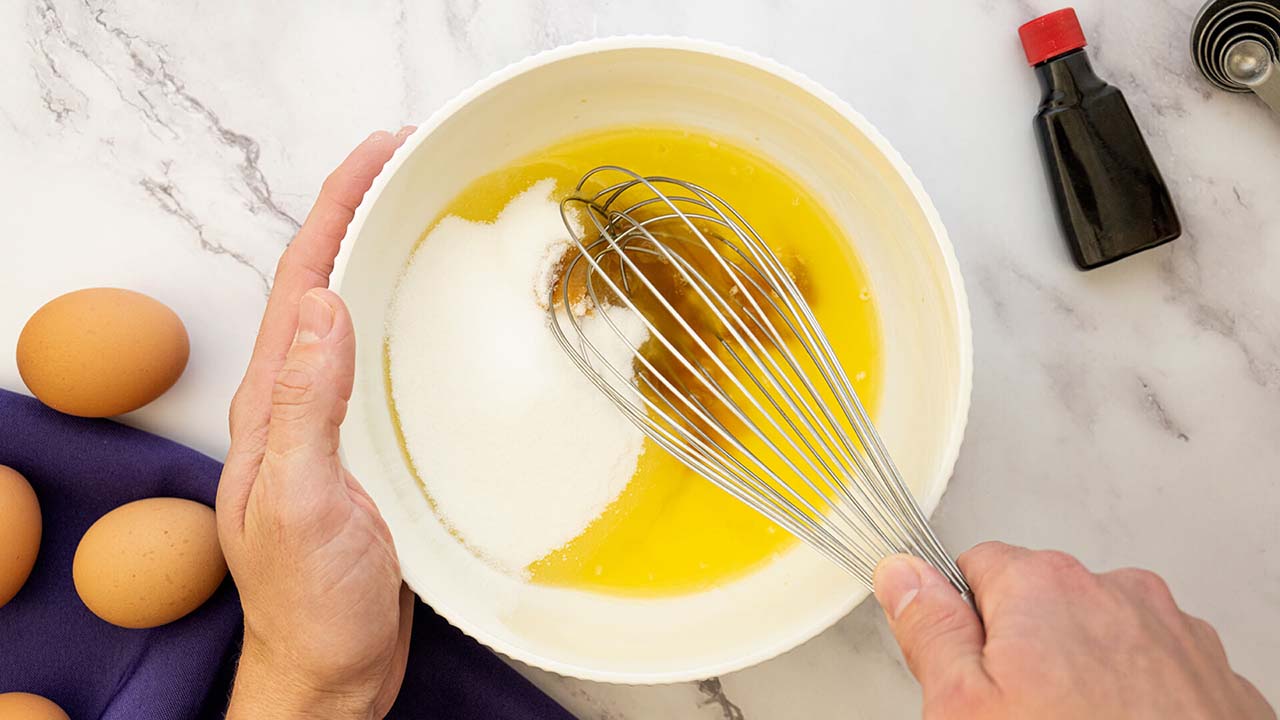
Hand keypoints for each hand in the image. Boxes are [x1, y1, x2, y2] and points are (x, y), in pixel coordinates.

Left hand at [218, 128, 414, 719]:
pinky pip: (378, 358)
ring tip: (428, 211)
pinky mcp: (362, 446)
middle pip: (322, 280)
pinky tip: (433, 314)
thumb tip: (322, 302)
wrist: (331, 668)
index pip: (300, 279)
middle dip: (360, 209)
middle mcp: (293, 401)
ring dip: (381, 254)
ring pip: (352, 314)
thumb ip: (306, 406)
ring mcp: (327, 422)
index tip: (381, 149)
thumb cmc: (311, 600)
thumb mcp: (301, 501)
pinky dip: (402, 313)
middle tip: (414, 160)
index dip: (336, 205)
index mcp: (271, 401)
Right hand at [874, 542, 1274, 719]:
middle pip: (1041, 604)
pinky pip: (1153, 670)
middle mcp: (1116, 592)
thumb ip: (930, 629)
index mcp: (1045, 585)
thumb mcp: (964, 707)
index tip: (969, 673)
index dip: (963, 628)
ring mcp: (1174, 634)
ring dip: (1084, 674)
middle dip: (1025, 651)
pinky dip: (1137, 698)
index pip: (975, 569)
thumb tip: (902, 576)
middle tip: (1019, 715)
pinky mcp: (1213, 676)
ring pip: (1100, 638)